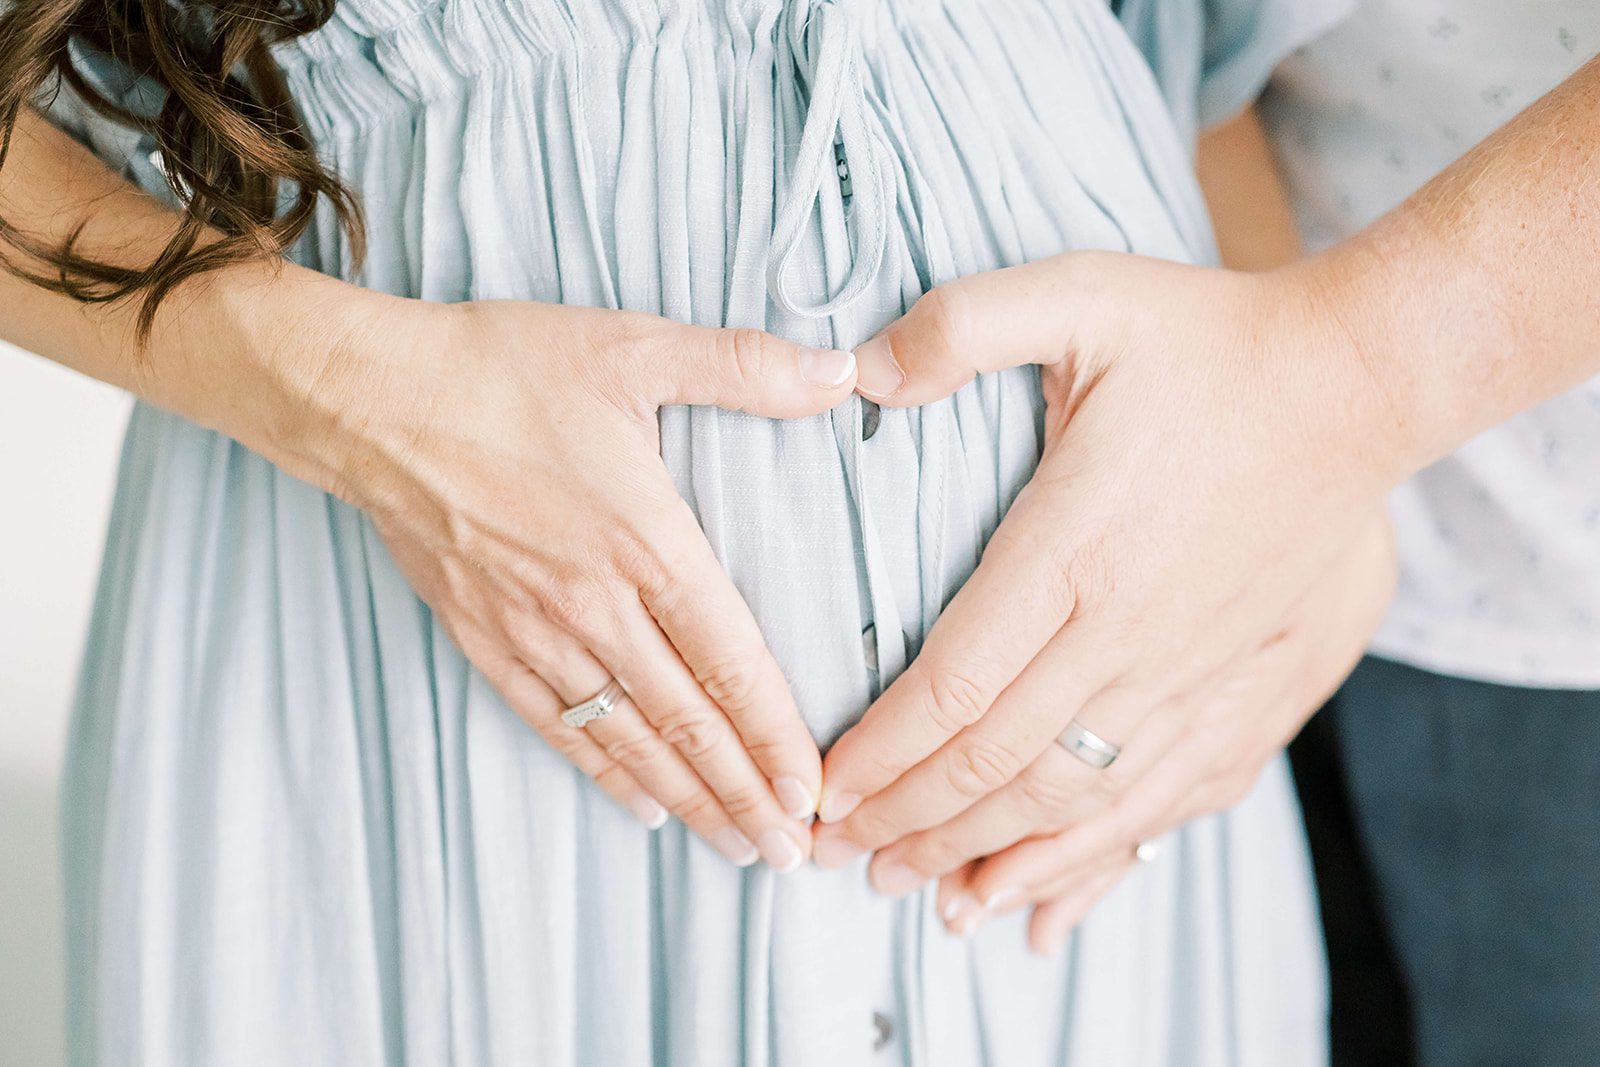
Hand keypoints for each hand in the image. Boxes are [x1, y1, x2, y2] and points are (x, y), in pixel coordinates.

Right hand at [303, 295, 858, 871]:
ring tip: (735, 846)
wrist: (368, 398)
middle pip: (686, 721)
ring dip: (687, 798)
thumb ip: (744, 365)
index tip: (812, 791)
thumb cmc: (501, 368)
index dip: (776, 734)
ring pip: (627, 737)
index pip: (730, 662)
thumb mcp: (634, 347)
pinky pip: (555, 724)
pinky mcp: (485, 637)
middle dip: (744, 793)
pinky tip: (642, 804)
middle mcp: (594, 604)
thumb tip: (842, 370)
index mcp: (644, 542)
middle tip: (791, 850)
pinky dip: (602, 770)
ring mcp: (535, 630)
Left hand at [812, 251, 1394, 878]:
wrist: (1356, 384)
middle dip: (902, 819)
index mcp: (1071, 549)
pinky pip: (1150, 798)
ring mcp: (1182, 668)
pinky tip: (1038, 890)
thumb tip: (857, 370)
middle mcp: (1124, 630)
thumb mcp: (1079, 295)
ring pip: (1065, 797)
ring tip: (904, 884)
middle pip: (992, 761)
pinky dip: (1083, 856)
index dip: (876, 751)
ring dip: (975, 850)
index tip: (819, 787)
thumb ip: (959, 326)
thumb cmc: (1211, 338)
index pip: (949, 684)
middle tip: (829, 852)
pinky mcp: (1230, 682)